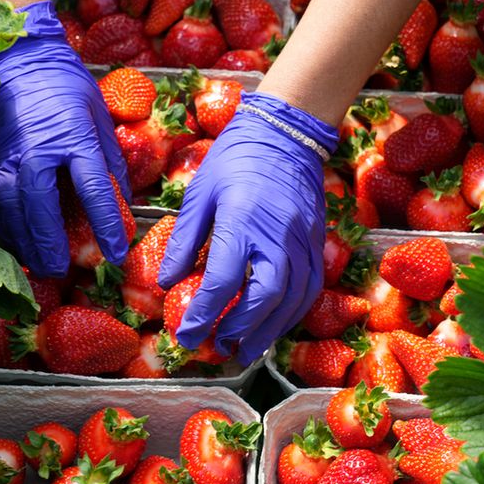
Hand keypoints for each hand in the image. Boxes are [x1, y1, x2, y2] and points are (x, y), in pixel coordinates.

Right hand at [0, 1, 130, 276]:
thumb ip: (109, 162)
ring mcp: (3, 154)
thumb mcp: (99, 117)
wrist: (16, 56)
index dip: (106, 226)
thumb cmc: (65, 85)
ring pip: (11, 209)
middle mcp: (35, 149)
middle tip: (62, 271)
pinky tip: (14, 241)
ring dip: (25, 242)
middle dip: (52, 245)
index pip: (94, 191)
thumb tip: (122, 203)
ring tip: (39, 265)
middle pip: (42, 208)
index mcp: (73, 137)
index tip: (116, 253)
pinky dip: (2, 225)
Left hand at [158, 92, 337, 364]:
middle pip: (265, 297)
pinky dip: (292, 314)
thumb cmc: (235, 159)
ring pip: (293, 299)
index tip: (186, 336)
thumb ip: (184, 241)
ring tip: (246, 350)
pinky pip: (310, 288)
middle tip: (218, 347)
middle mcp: (277, 235)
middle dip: (241, 329)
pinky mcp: (318, 242)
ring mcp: (303, 241)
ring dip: (269, 331)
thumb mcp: (199, 194)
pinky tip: (274, 326)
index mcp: (242, 221)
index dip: (203, 315)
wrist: (286, 134)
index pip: (222, 282)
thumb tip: (165, 283)